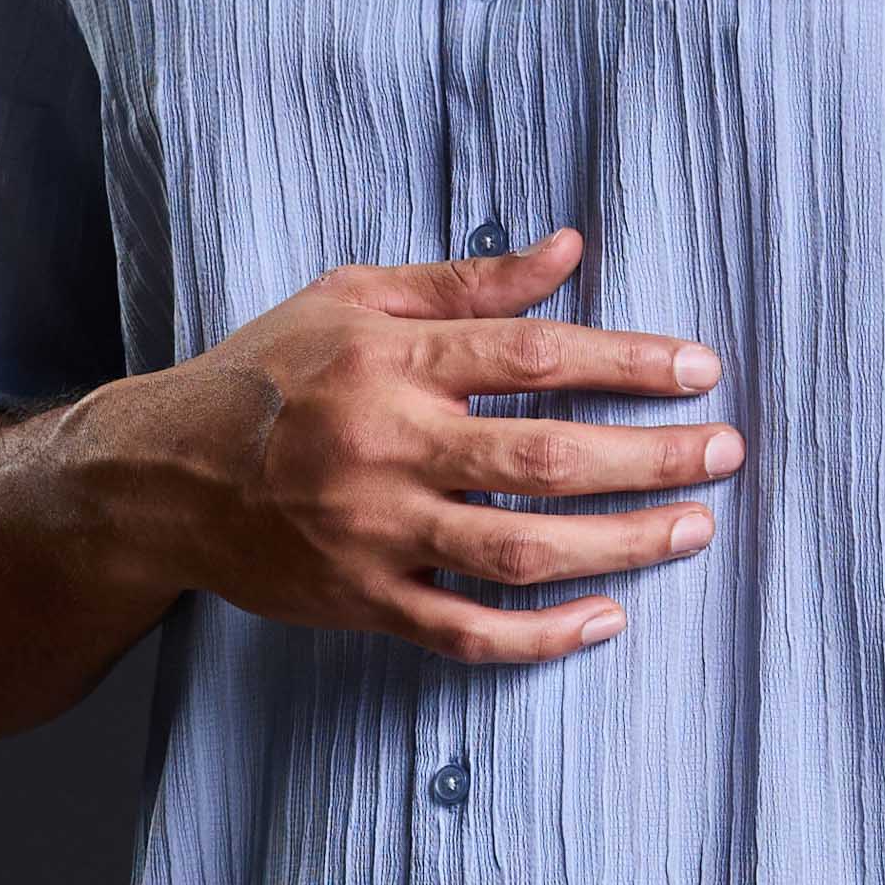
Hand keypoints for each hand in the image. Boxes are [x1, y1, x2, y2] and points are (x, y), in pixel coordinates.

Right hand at [93, 225, 739, 665]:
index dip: (625, 363)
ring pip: (519, 553)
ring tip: (692, 529)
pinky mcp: (362, 601)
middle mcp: (385, 448)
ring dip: (619, 544)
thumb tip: (572, 249)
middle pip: (543, 460)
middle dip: (649, 458)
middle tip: (725, 452)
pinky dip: (541, 636)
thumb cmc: (266, 374)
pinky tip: (606, 618)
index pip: (531, 358)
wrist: (159, 476)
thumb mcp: (354, 298)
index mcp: (388, 362)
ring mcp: (374, 535)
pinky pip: (465, 632)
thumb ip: (466, 283)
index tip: (700, 369)